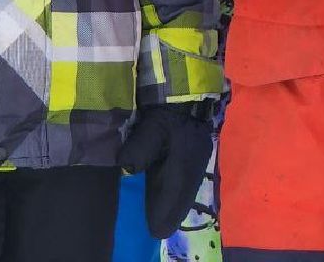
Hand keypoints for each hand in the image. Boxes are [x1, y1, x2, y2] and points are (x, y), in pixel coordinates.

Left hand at [118, 105, 213, 238]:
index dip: (163, 215)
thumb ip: (138, 149)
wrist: (187, 92)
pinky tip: (169, 194)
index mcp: (183, 166)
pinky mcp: (197, 154)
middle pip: (182, 200)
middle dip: (169, 214)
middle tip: (156, 228)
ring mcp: (198, 161)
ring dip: (173, 203)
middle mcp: (194, 169)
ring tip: (160, 217)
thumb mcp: (150, 128)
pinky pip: (188, 182)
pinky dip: (177, 192)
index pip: (174, 199)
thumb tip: (125, 167)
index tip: (154, 231)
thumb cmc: (168, 111)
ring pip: (186, 191)